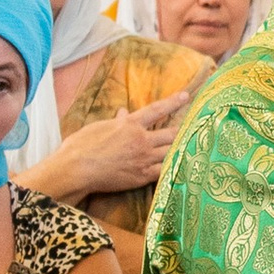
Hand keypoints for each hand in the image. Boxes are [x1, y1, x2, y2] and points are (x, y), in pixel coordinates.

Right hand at [35, 93, 193, 198]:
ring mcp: (143, 158)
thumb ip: (116, 121)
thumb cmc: (82, 146)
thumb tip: (124, 112)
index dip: (173, 102)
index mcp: (130, 124)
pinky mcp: (142, 176)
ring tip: (193, 148)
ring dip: (181, 149)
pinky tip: (182, 167)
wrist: (77, 169)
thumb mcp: (100, 127)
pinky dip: (173, 168)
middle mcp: (141, 140)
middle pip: (171, 133)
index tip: (186, 96)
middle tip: (196, 128)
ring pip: (171, 152)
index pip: (157, 110)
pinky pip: (165, 171)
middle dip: (183, 131)